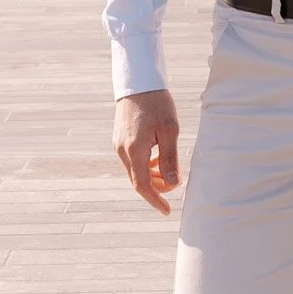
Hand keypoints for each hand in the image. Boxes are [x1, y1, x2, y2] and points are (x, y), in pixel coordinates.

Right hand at [114, 90, 179, 214]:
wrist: (138, 82)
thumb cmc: (157, 103)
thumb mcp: (169, 130)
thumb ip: (169, 159)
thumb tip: (173, 184)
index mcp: (134, 150)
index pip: (142, 185)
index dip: (155, 200)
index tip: (167, 210)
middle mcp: (122, 150)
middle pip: (138, 180)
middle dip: (156, 188)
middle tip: (174, 185)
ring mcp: (118, 144)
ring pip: (134, 170)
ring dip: (150, 176)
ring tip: (168, 171)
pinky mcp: (118, 138)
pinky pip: (131, 160)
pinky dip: (144, 165)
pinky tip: (156, 158)